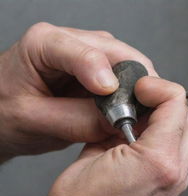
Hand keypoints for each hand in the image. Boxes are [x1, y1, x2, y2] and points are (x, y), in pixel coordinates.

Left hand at [0, 22, 156, 159]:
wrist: (3, 114)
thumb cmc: (5, 111)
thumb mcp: (33, 121)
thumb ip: (77, 121)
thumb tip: (116, 120)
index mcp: (44, 43)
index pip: (86, 54)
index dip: (108, 80)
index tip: (118, 106)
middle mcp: (71, 41)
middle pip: (118, 55)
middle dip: (133, 86)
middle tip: (135, 115)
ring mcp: (89, 55)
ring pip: (127, 67)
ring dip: (134, 92)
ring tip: (129, 116)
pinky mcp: (98, 71)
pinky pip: (124, 80)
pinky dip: (130, 97)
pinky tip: (124, 112)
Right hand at [31, 77, 187, 195]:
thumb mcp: (96, 148)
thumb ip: (120, 126)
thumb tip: (132, 112)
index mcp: (157, 161)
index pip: (177, 106)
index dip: (159, 88)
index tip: (143, 87)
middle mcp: (173, 176)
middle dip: (171, 105)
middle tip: (148, 101)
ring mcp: (174, 187)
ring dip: (170, 122)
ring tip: (145, 120)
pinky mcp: (169, 192)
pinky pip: (179, 156)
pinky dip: (166, 141)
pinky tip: (145, 139)